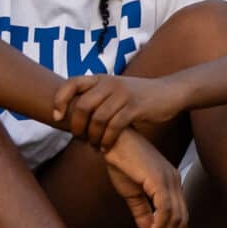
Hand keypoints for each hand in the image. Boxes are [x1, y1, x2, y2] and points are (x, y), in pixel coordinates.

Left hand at [54, 72, 182, 149]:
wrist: (169, 92)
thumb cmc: (139, 96)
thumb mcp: (116, 90)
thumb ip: (98, 98)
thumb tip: (73, 114)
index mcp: (102, 78)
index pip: (72, 83)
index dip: (59, 99)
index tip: (57, 117)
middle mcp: (110, 83)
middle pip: (82, 106)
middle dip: (76, 126)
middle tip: (79, 139)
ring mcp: (123, 94)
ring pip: (97, 119)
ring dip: (92, 137)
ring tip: (94, 146)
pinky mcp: (135, 107)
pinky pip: (114, 126)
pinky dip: (107, 140)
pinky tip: (107, 148)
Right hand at [103, 132, 188, 227]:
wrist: (111, 141)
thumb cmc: (121, 163)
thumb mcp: (133, 194)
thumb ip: (143, 214)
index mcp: (171, 184)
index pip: (180, 217)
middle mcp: (175, 182)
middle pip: (181, 221)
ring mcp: (169, 179)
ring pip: (175, 218)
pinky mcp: (159, 179)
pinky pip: (164, 209)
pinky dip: (160, 226)